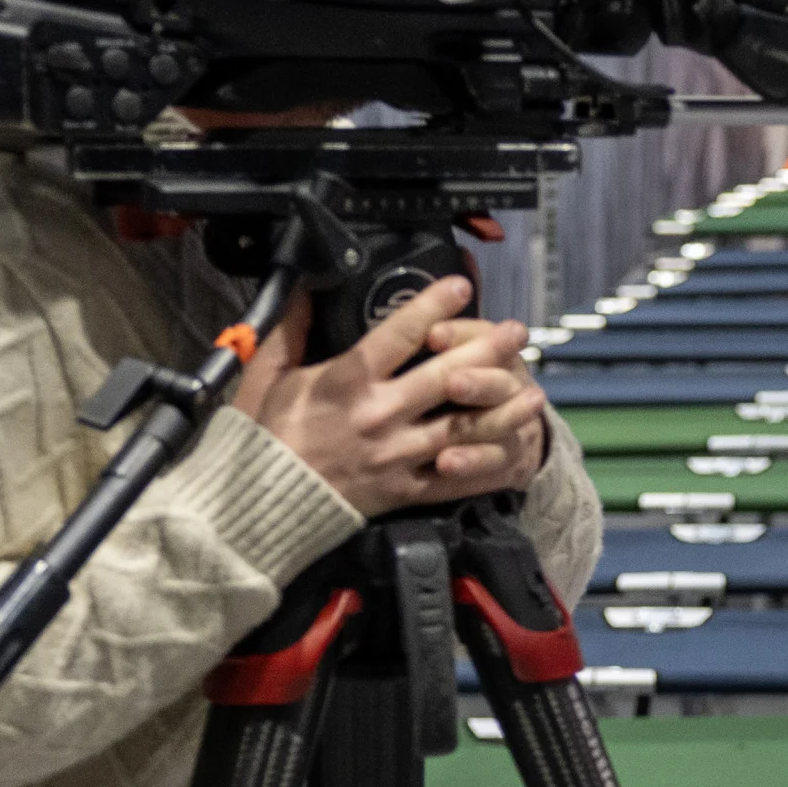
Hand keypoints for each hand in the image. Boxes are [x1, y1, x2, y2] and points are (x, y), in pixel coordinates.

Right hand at [230, 276, 548, 516]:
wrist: (255, 503)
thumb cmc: (263, 434)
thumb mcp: (268, 374)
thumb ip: (291, 328)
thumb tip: (306, 283)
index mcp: (346, 380)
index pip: (400, 334)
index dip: (434, 306)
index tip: (461, 287)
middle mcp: (379, 414)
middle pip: (446, 376)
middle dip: (487, 350)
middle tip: (515, 330)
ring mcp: (396, 454)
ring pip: (462, 427)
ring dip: (502, 406)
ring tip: (532, 388)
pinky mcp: (404, 489)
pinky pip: (455, 478)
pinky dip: (487, 463)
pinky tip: (513, 448)